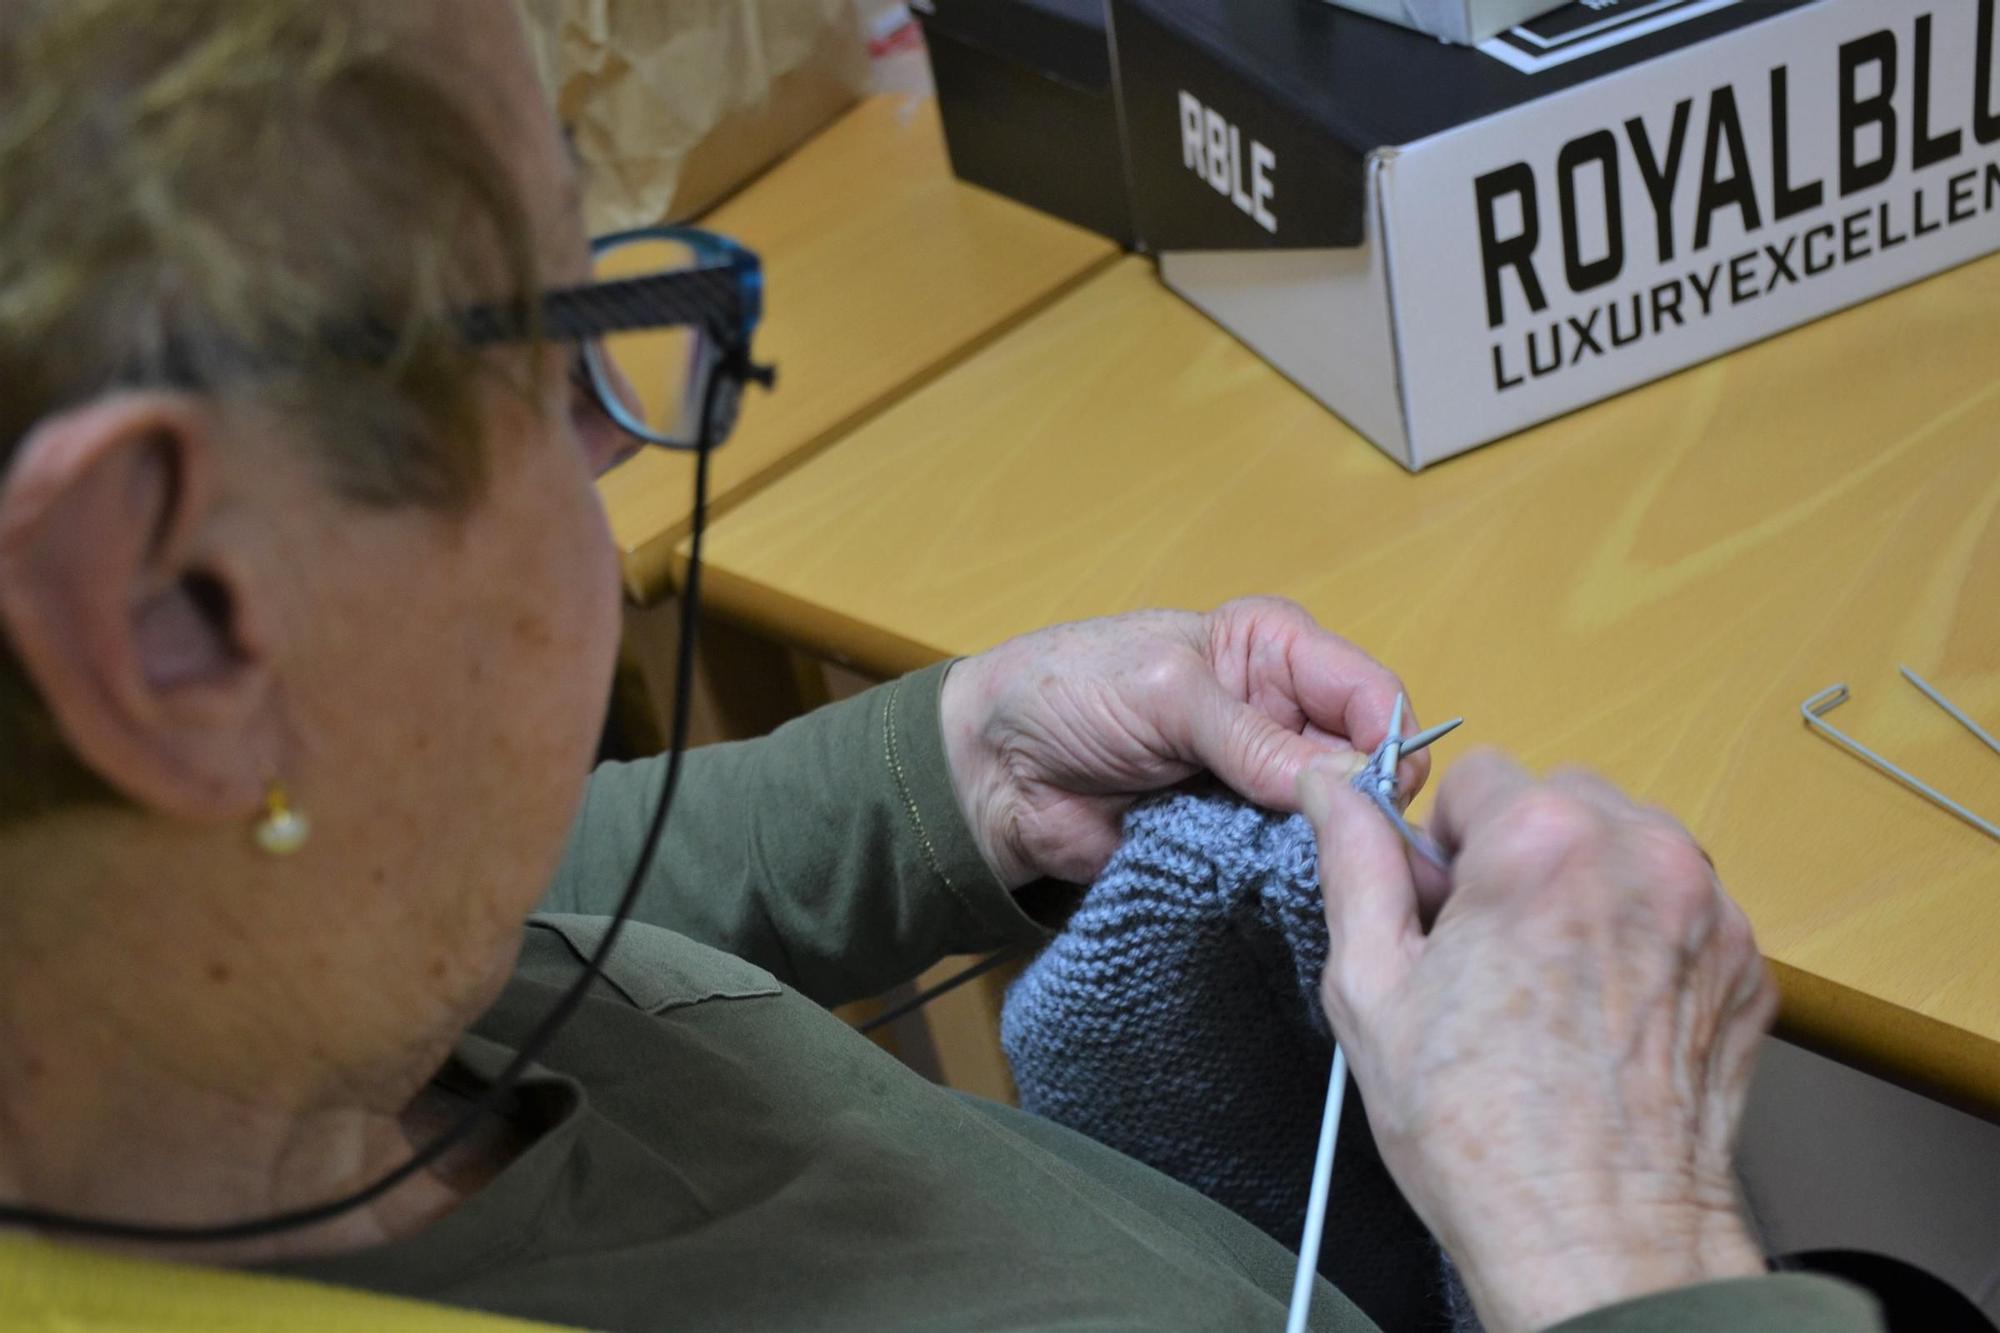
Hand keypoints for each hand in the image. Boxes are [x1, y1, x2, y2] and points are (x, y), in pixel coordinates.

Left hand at [940, 598, 1422, 888]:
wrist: (993, 769)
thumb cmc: (1068, 693)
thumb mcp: (1166, 692)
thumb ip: (1253, 736)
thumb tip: (1345, 782)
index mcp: (1276, 651)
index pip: (1371, 694)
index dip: (1387, 742)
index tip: (1375, 794)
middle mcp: (1283, 716)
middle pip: (1365, 768)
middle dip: (1360, 808)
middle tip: (1343, 849)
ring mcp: (1261, 787)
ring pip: (1332, 827)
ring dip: (1321, 852)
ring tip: (1301, 873)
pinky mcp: (1233, 844)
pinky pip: (1283, 870)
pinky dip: (1282, 882)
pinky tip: (1276, 894)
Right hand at [1298, 750, 1774, 1332]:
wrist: (1599, 1239)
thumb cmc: (1479, 1130)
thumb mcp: (1372, 988)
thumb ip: (1355, 865)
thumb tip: (1335, 791)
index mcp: (1541, 843)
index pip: (1480, 774)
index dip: (1448, 847)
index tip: (1445, 912)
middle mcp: (1640, 855)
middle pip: (1563, 798)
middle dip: (1523, 853)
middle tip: (1493, 950)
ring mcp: (1709, 908)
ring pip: (1628, 847)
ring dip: (1589, 887)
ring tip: (1554, 985)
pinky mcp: (1748, 963)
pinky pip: (1683, 908)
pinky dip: (1645, 938)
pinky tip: (1607, 1013)